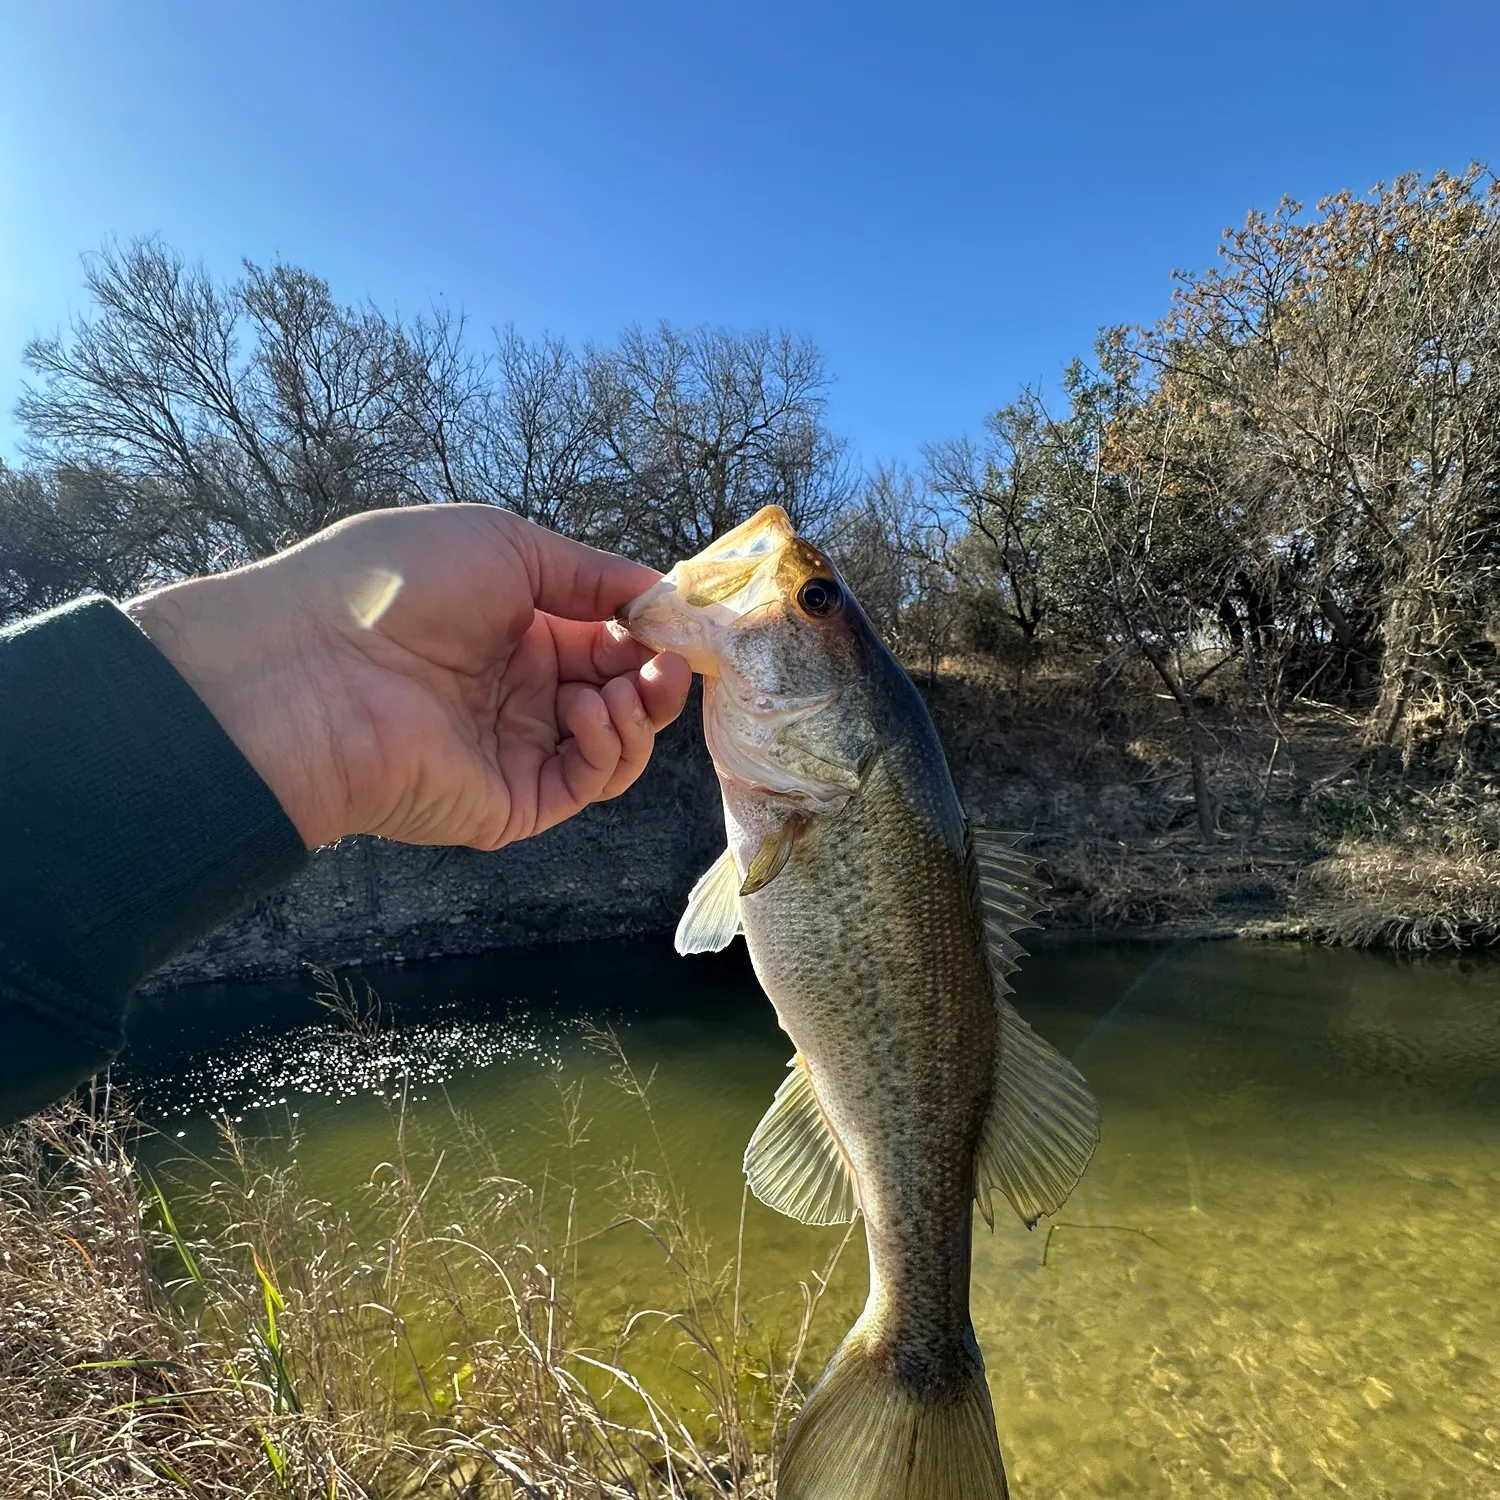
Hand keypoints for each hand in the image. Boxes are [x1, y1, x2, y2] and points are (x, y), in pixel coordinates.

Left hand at [124, 505, 690, 849]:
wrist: (319, 663)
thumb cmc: (400, 585)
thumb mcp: (507, 545)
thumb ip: (588, 571)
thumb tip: (657, 591)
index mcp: (515, 631)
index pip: (606, 639)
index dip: (649, 632)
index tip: (683, 621)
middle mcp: (520, 694)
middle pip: (621, 695)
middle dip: (656, 675)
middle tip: (675, 660)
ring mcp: (517, 751)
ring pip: (616, 746)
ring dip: (639, 712)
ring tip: (625, 685)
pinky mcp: (513, 802)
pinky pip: (587, 781)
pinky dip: (609, 747)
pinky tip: (590, 709)